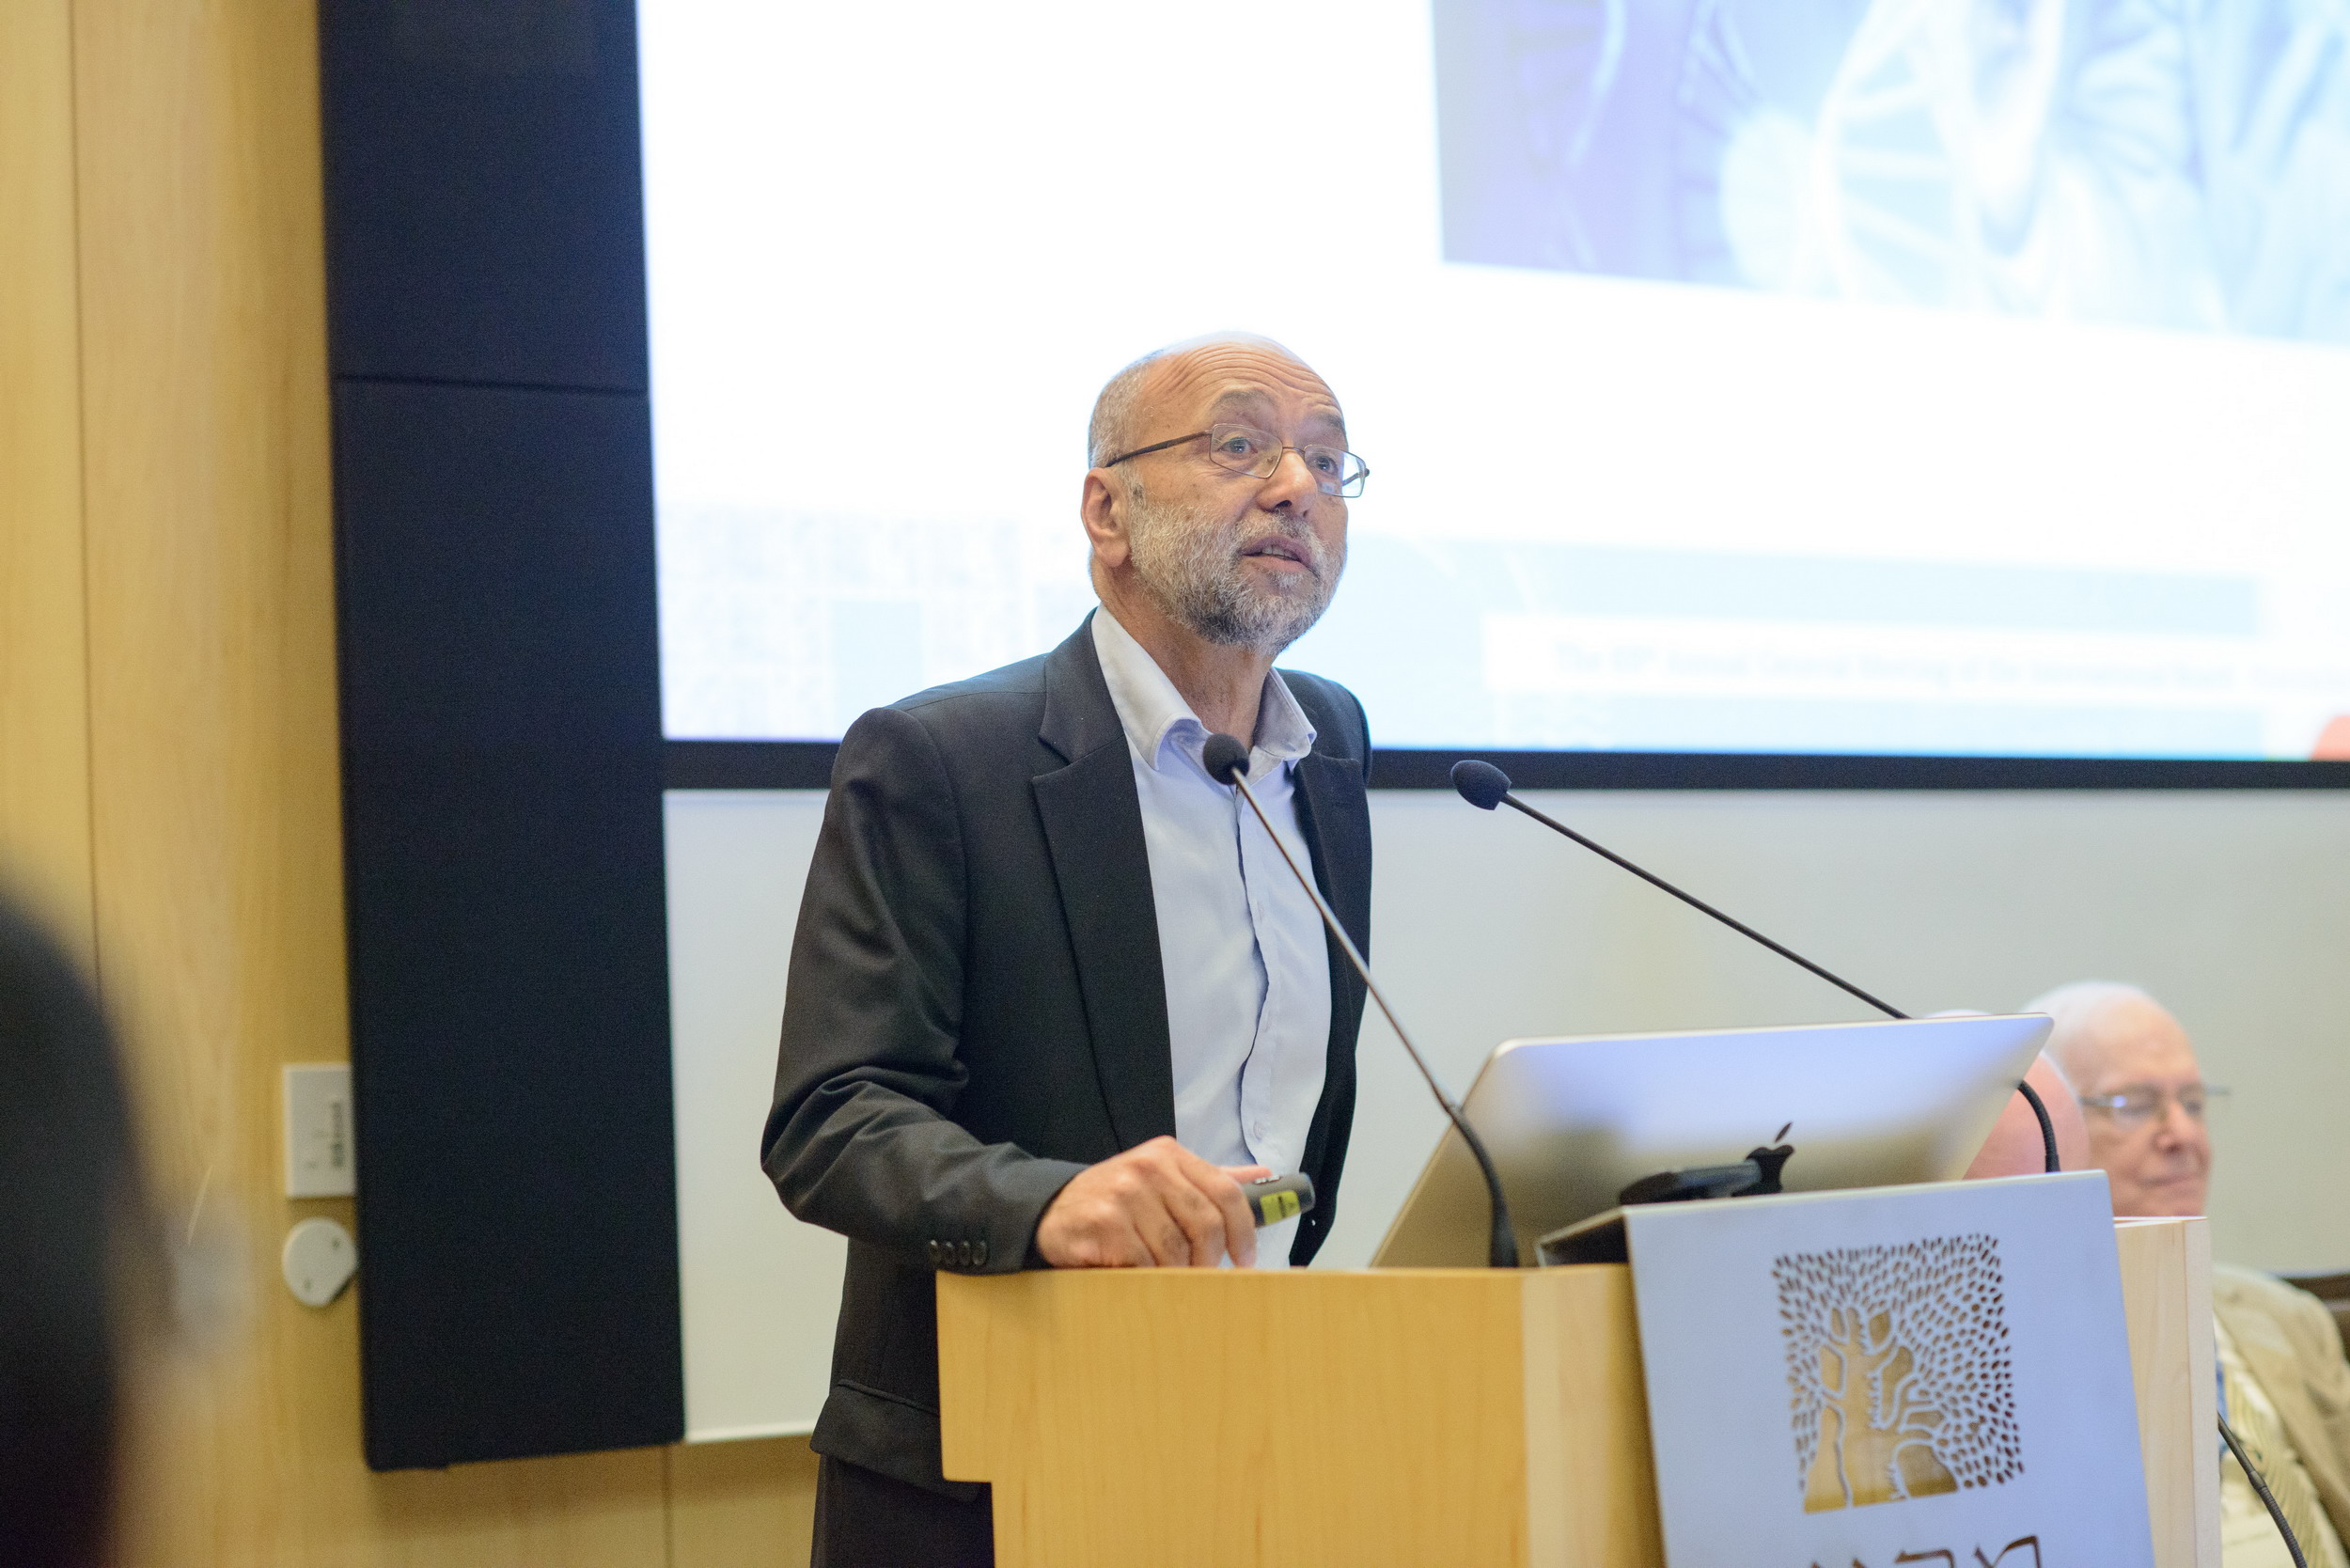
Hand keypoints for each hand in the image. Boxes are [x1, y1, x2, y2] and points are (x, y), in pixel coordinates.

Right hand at [1033, 1136, 1269, 1268]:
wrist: (1052, 1210)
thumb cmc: (1116, 1201)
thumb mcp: (1162, 1179)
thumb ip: (1209, 1179)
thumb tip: (1263, 1175)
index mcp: (1169, 1154)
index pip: (1225, 1191)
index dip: (1243, 1231)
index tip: (1245, 1259)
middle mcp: (1148, 1168)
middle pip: (1204, 1224)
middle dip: (1209, 1259)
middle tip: (1203, 1277)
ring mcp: (1125, 1193)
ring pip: (1175, 1250)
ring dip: (1176, 1274)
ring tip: (1165, 1277)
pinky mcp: (1105, 1222)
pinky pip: (1144, 1264)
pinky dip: (1147, 1278)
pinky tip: (1137, 1276)